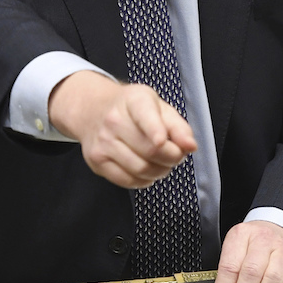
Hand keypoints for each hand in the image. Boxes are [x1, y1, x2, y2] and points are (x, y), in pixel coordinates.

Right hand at [47, 71, 196, 187]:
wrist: (93, 111)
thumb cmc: (132, 110)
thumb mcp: (158, 107)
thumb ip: (178, 127)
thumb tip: (190, 146)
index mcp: (134, 100)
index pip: (145, 116)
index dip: (155, 131)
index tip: (161, 141)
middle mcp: (114, 120)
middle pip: (150, 150)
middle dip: (172, 158)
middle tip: (175, 155)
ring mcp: (103, 142)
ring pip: (141, 169)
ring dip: (159, 171)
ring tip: (161, 162)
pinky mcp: (97, 161)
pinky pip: (128, 181)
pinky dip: (144, 181)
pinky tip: (146, 171)